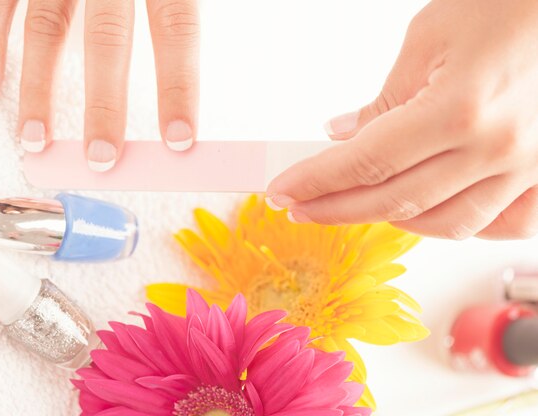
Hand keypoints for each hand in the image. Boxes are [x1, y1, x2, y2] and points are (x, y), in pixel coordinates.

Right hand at [0, 0, 199, 170]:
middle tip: (101, 157)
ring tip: (36, 139)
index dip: (178, 86)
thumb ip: (178, 5)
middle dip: (105, 104)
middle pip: (108, 38)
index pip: (176, 29)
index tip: (180, 138)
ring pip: (46, 27)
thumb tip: (191, 76)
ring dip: (39, 89)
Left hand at [267, 0, 537, 239]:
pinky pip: (504, 225)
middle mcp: (496, 149)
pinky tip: (430, 215)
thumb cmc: (508, 4)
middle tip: (302, 209)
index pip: (366, 163)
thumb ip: (385, 100)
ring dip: (391, 221)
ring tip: (356, 207)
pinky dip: (459, 226)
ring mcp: (528, 168)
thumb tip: (344, 135)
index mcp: (458, 110)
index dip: (317, 182)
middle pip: (396, 201)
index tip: (284, 193)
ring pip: (445, 224)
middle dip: (337, 209)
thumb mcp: (429, 39)